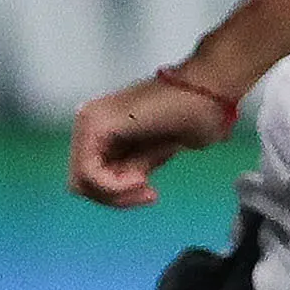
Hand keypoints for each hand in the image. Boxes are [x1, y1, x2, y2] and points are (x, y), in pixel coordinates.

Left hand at [66, 70, 237, 207]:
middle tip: (149, 192)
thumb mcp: (150, 155)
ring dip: (117, 193)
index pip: (90, 177)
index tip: (151, 193)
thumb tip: (113, 191)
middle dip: (116, 197)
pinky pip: (90, 174)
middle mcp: (87, 121)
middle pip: (82, 184)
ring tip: (146, 183)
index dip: (118, 196)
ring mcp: (88, 120)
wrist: (207, 92)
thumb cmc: (189, 117)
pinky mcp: (96, 125)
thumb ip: (128, 170)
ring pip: (82, 183)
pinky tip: (141, 178)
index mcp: (98, 127)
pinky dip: (115, 187)